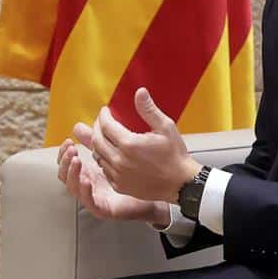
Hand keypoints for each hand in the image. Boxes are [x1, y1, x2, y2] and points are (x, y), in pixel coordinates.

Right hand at [58, 138, 170, 225]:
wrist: (155, 196)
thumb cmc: (135, 177)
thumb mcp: (112, 154)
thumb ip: (96, 141)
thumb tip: (79, 124)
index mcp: (87, 173)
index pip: (66, 164)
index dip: (63, 153)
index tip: (69, 140)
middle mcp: (87, 186)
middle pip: (64, 175)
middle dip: (65, 161)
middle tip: (72, 149)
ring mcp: (93, 198)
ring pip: (73, 187)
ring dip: (72, 173)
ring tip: (77, 160)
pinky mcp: (102, 209)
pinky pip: (88, 201)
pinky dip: (84, 191)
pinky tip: (86, 180)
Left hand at [73, 88, 201, 205]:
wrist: (181, 184)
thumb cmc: (175, 156)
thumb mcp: (166, 128)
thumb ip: (149, 110)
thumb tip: (139, 92)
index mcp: (130, 145)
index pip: (106, 125)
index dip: (103, 115)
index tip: (105, 111)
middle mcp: (120, 160)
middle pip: (96, 140)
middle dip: (97, 127)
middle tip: (102, 122)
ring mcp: (118, 175)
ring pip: (97, 156)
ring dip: (98, 144)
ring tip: (105, 136)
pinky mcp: (119, 185)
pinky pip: (103, 169)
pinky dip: (104, 159)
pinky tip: (111, 153)